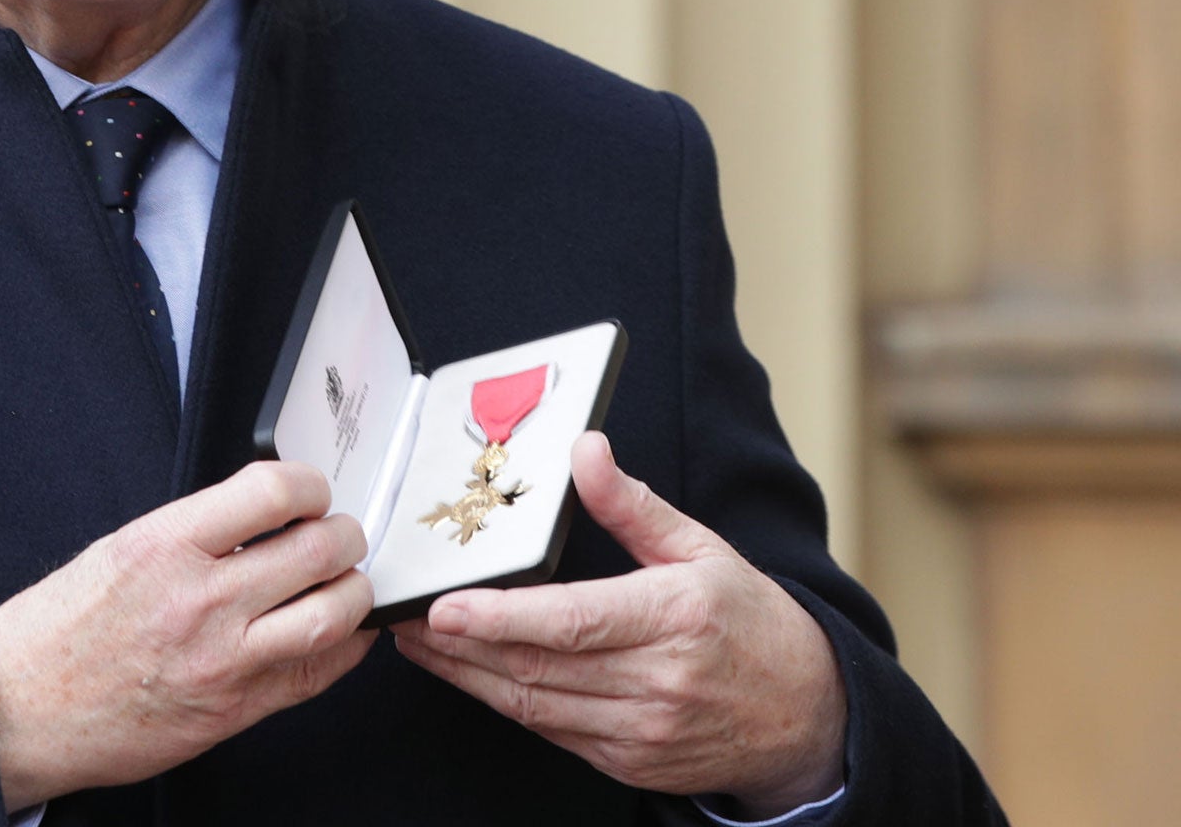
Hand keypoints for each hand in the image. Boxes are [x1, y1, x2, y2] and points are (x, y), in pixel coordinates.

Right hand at [0, 460, 375, 810]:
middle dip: (345, 534)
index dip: (309, 484)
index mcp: (167, 545)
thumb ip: (198, 530)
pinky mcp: (236, 710)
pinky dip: (345, 646)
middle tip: (341, 532)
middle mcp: (201, 601)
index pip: (272, 492)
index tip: (311, 491)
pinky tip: (341, 631)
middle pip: (317, 550)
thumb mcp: (123, 548)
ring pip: (332, 615)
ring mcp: (223, 661)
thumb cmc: (66, 628)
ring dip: (355, 590)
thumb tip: (264, 512)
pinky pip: (318, 675)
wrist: (24, 707)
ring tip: (346, 579)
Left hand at [393, 432, 844, 815]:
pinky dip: (506, 700)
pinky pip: (552, 731)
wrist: (808, 719)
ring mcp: (641, 731)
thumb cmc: (751, 623)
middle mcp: (656, 681)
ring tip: (421, 642)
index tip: (447, 606)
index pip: (572, 621)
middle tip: (404, 616)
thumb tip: (585, 451)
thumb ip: (633, 505)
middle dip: (461, 644)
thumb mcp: (701, 549)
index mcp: (674, 618)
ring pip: (534, 704)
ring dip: (469, 675)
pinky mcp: (628, 762)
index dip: (502, 617)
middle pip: (537, 666)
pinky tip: (472, 673)